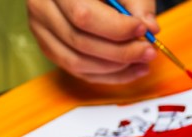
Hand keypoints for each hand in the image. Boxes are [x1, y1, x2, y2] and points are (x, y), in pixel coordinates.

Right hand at [27, 0, 159, 83]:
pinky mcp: (49, 47)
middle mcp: (41, 7)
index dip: (117, 28)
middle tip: (148, 51)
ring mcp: (40, 30)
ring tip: (142, 62)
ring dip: (114, 68)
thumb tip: (151, 28)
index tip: (143, 29)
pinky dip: (106, 75)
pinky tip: (130, 69)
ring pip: (77, 62)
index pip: (84, 16)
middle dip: (120, 52)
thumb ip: (136, 2)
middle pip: (80, 41)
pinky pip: (77, 70)